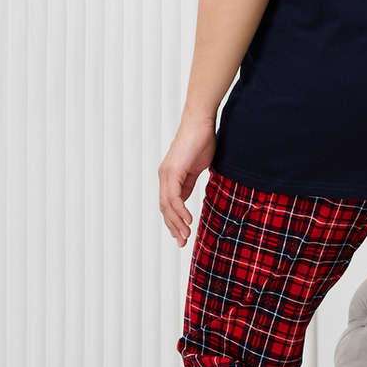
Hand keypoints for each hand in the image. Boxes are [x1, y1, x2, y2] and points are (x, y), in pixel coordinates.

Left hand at [158, 116, 215, 246]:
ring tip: (186, 236)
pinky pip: (174, 196)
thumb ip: (190, 182)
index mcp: (170, 176)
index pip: (169, 204)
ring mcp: (167, 174)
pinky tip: (188, 220)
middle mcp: (165, 176)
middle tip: (182, 243)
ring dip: (177, 223)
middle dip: (174, 227)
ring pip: (168, 205)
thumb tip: (188, 197)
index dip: (174, 221)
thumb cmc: (202, 141)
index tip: (182, 235)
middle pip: (165, 208)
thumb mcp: (197, 167)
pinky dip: (180, 210)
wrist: (200, 122)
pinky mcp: (173, 171)